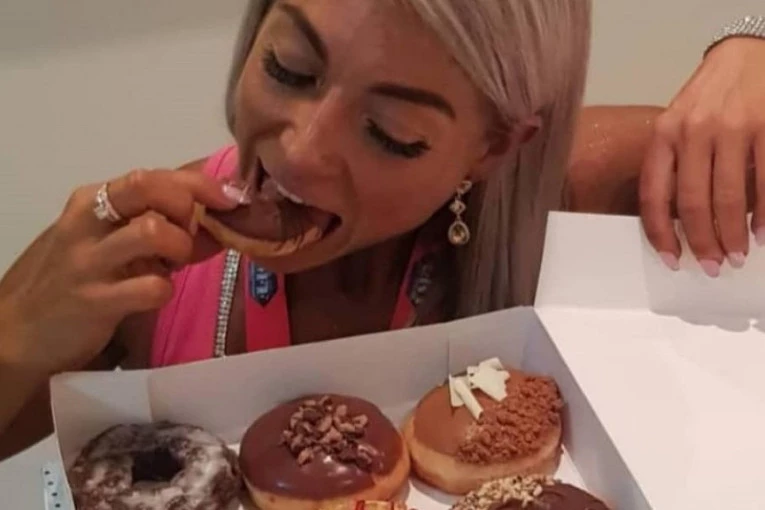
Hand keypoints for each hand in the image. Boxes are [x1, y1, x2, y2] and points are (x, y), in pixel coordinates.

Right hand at [0, 169, 235, 375]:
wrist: (21, 330)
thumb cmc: (78, 278)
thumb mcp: (110, 239)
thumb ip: (156, 221)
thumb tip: (221, 214)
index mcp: (93, 200)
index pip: (153, 175)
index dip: (200, 183)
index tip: (231, 198)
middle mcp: (87, 221)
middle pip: (151, 187)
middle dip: (187, 208)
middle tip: (190, 236)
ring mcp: (89, 261)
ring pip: (155, 231)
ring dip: (180, 248)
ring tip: (171, 266)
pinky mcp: (94, 300)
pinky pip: (152, 286)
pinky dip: (165, 290)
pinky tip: (154, 294)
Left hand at [640, 38, 764, 275]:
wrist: (746, 53)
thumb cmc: (709, 97)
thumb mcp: (678, 124)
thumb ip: (675, 165)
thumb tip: (679, 222)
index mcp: (664, 134)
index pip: (654, 194)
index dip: (660, 234)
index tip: (671, 259)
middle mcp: (694, 131)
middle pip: (693, 203)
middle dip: (703, 242)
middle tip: (713, 266)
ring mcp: (734, 128)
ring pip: (729, 198)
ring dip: (734, 235)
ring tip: (739, 255)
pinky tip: (764, 231)